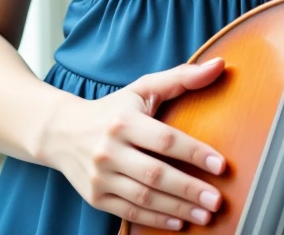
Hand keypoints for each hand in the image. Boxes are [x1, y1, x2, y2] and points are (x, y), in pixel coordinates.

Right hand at [43, 58, 227, 228]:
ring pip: (144, 198)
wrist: (62, 132)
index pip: (165, 140)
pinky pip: (129, 213)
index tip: (221, 165)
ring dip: (177, 208)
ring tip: (205, 214)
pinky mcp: (95, 198)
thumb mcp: (143, 88)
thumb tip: (220, 64)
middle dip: (189, 189)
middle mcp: (110, 150)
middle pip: (155, 174)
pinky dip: (155, 219)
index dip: (194, 153)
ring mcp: (100, 177)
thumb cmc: (113, 109)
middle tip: (217, 200)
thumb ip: (182, 77)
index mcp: (124, 121)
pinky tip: (179, 222)